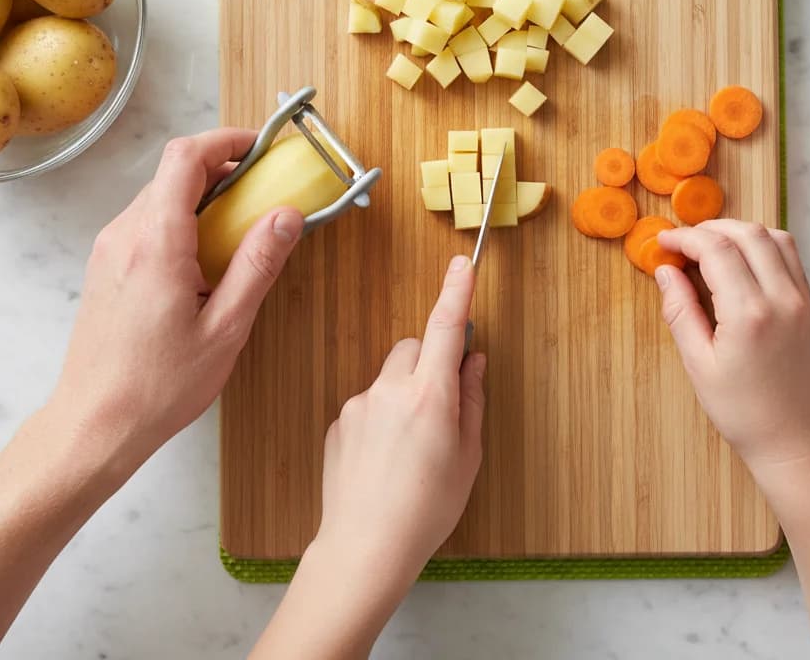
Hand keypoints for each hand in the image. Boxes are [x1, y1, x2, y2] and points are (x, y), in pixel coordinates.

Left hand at [49, 129, 303, 479]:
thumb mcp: (225, 328)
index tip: (261, 148)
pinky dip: (184, 219)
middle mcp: (125, 236)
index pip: (185, 158)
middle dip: (223, 169)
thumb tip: (287, 216)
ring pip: (161, 195)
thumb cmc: (158, 386)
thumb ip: (258, 265)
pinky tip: (208, 258)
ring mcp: (110, 249)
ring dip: (204, 196)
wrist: (94, 424)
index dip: (226, 140)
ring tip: (242, 230)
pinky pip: (148, 221)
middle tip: (264, 192)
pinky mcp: (107, 265)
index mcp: (155, 244)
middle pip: (174, 172)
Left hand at [313, 256, 485, 588]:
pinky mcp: (337, 421)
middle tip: (440, 405)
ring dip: (403, 394)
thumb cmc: (427, 508)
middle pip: (413, 347)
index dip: (456, 292)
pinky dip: (380, 418)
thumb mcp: (467, 456)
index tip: (461, 264)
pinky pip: (367, 403)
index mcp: (430, 396)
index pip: (445, 328)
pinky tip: (384, 459)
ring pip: (389, 378)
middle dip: (429, 362)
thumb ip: (471, 399)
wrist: (365, 546)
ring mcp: (358, 404)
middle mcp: (390, 390)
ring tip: (408, 448)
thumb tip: (472, 360)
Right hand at [654, 220, 809, 475]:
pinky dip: (763, 243)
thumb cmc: (742, 411)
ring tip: (710, 245)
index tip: (663, 242)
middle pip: (747, 233)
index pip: (716, 250)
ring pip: (774, 236)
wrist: (795, 440)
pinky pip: (790, 255)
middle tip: (683, 242)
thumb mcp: (698, 364)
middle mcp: (781, 298)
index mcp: (749, 314)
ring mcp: (801, 300)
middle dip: (710, 229)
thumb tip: (665, 271)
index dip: (685, 238)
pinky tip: (741, 259)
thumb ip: (680, 311)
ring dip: (739, 230)